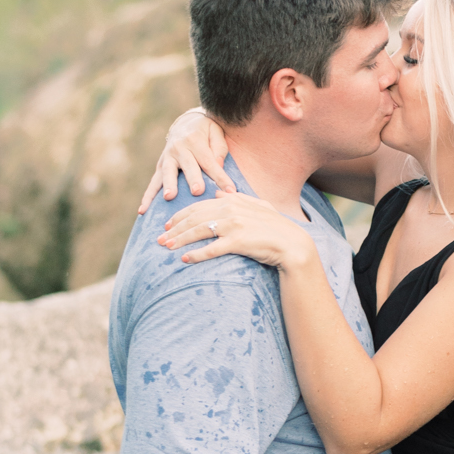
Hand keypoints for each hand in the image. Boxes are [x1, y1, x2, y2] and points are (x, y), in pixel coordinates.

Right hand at [138, 109, 235, 211]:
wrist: (186, 123)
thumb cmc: (206, 131)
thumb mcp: (216, 131)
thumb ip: (219, 148)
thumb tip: (218, 164)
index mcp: (195, 140)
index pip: (210, 161)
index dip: (221, 177)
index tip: (231, 191)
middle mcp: (179, 148)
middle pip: (188, 166)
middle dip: (193, 178)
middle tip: (197, 191)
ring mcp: (167, 158)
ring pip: (167, 173)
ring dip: (168, 185)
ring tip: (169, 197)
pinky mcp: (160, 166)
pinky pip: (153, 182)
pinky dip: (148, 196)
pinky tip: (143, 210)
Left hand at [158, 194, 315, 271]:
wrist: (293, 245)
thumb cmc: (277, 228)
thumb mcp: (260, 206)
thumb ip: (239, 198)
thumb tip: (221, 193)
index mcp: (233, 201)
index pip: (199, 206)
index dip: (181, 215)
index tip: (168, 225)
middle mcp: (231, 210)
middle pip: (194, 218)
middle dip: (174, 228)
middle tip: (159, 238)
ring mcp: (234, 225)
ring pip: (198, 231)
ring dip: (180, 240)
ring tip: (166, 248)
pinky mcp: (238, 242)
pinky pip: (211, 249)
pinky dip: (196, 255)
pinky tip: (185, 260)